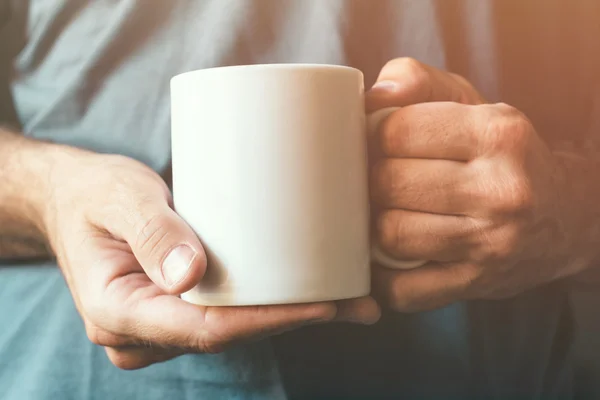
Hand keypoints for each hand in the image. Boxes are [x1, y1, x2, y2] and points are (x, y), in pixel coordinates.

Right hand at [43, 150, 379, 368]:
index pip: (207, 329)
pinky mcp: (176, 309)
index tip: (324, 303)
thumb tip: (188, 276)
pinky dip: (269, 304)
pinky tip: (309, 290)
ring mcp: (160, 326)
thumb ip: (149, 231)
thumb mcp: (116, 197)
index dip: (269, 320)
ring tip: (350, 297)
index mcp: (118, 311)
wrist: (71, 198)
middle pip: (230, 335)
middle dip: (294, 320)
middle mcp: (141, 333)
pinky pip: (227, 315)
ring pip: (234, 329)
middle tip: (358, 300)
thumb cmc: (92, 193)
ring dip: (290, 315)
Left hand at [366, 58, 597, 310]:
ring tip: (390, 211)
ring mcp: (490, 244)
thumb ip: (417, 82)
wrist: (565, 217)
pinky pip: (401, 289)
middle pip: (388, 183)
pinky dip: (383, 276)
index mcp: (498, 134)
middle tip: (381, 178)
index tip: (381, 142)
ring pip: (389, 234)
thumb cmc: (500, 154)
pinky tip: (392, 256)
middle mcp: (502, 191)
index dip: (375, 136)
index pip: (396, 131)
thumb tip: (371, 97)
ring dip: (378, 223)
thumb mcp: (470, 103)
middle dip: (373, 179)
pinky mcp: (476, 285)